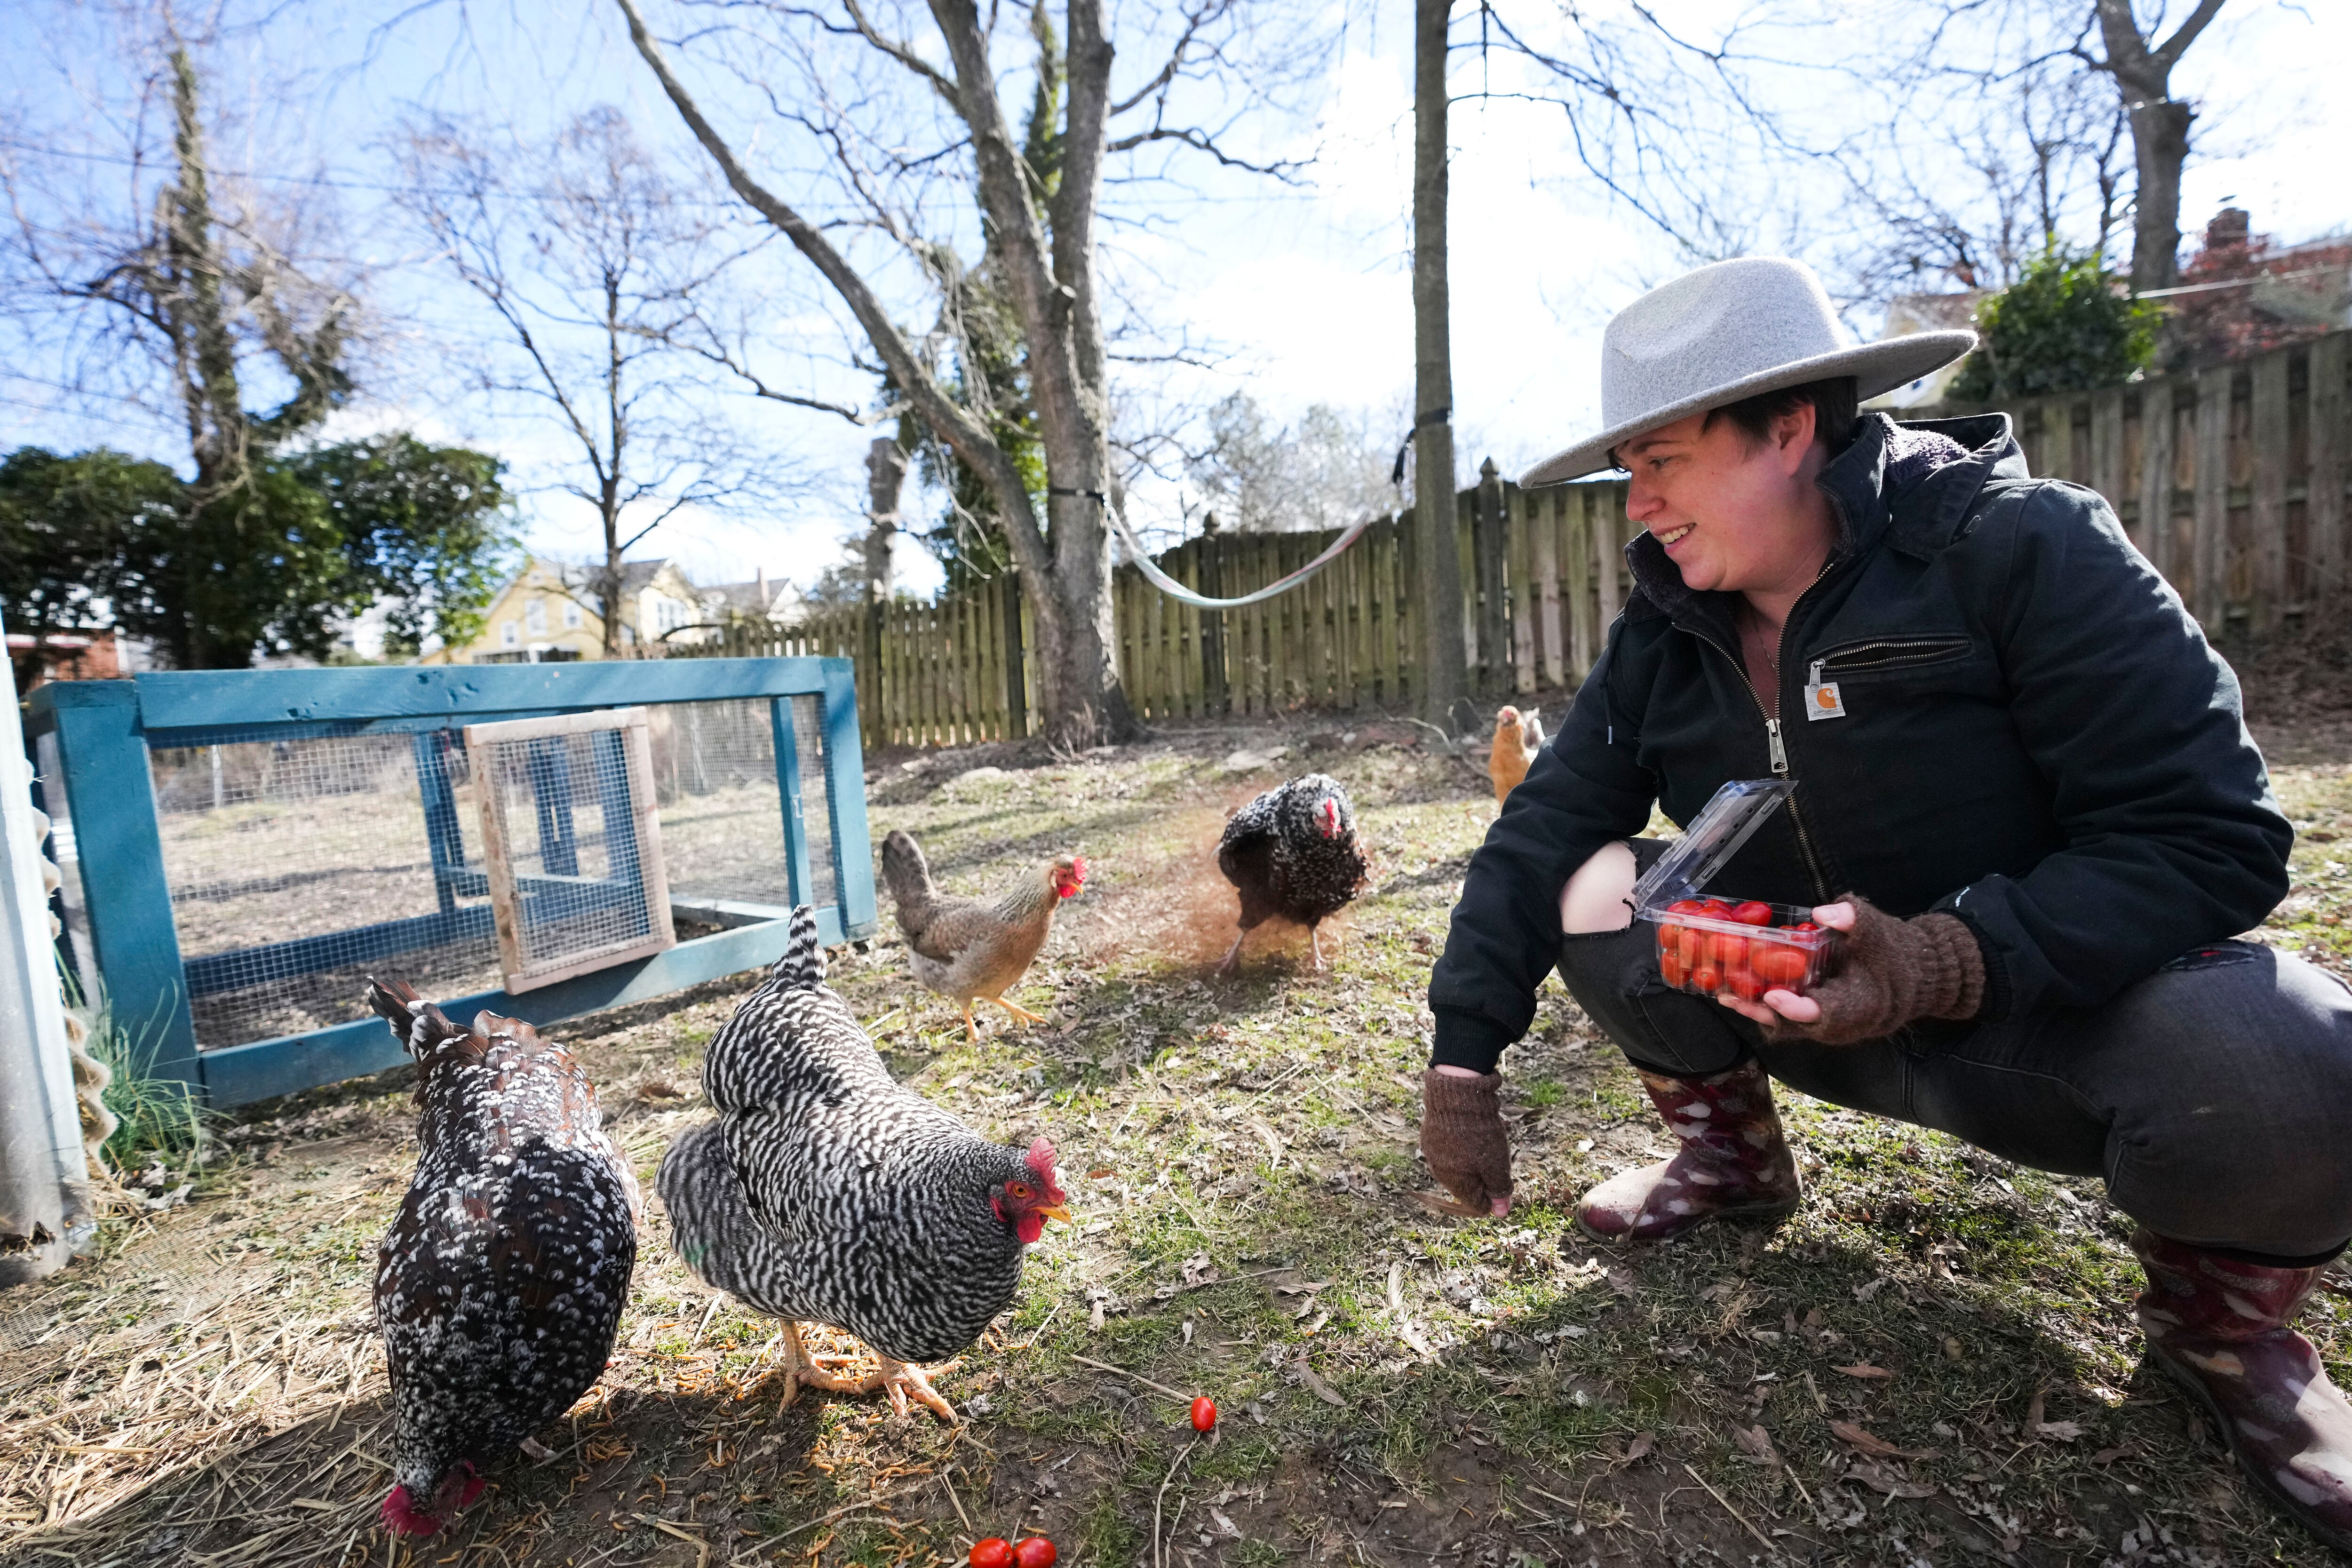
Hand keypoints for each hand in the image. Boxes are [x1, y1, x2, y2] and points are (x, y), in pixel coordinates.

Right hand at [1420, 1067, 1513, 1216]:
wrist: (1457, 1094)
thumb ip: (1499, 1191)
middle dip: (1484, 1177)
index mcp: (1455, 1182)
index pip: (1476, 1204)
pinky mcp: (1430, 1133)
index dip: (1494, 1197)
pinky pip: (1450, 1148)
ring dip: (1473, 1159)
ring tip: (1484, 1140)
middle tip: (1496, 1157)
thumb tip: (1501, 1213)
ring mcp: (1432, 1151)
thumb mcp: (1496, 1165)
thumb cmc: (1479, 1133)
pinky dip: (1462, 1144)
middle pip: (1467, 1185)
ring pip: (1458, 1165)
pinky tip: (1471, 1131)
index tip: (1504, 1182)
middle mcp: (1439, 1171)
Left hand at [1716, 896, 1984, 1044]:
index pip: (1826, 1014)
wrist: (1917, 975)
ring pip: (1790, 1025)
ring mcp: (1831, 1025)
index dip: (1797, 1008)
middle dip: (1763, 1011)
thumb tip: (1823, 912)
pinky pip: (1791, 1019)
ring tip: (1724, 995)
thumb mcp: (1880, 931)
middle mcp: (1843, 1023)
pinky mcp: (1821, 1018)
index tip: (1772, 994)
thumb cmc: (1896, 953)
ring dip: (1757, 1011)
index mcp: (1861, 1005)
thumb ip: (1854, 919)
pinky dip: (1766, 1007)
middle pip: (1797, 1025)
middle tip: (1730, 996)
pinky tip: (1738, 991)